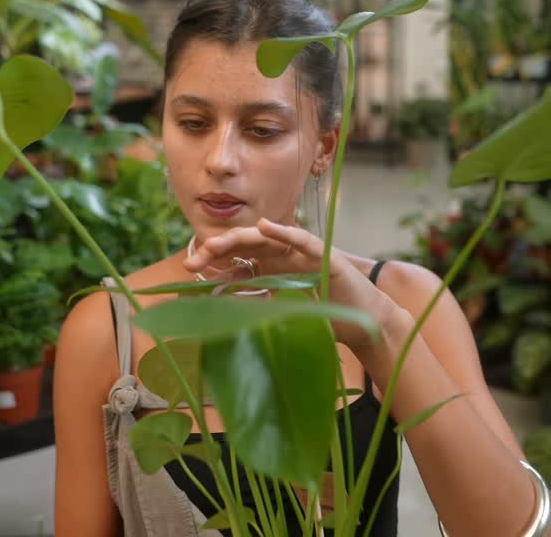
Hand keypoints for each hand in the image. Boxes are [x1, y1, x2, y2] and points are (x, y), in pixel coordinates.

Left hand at [183, 218, 395, 347]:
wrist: (362, 323)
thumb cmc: (322, 319)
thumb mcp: (280, 313)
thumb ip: (254, 307)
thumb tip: (216, 309)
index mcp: (269, 268)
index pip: (235, 259)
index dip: (211, 262)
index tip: (188, 271)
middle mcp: (281, 256)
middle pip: (243, 245)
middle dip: (216, 250)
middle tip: (193, 262)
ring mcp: (301, 253)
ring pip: (266, 239)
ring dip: (240, 238)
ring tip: (215, 245)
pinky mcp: (323, 256)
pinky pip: (302, 240)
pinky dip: (285, 232)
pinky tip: (268, 226)